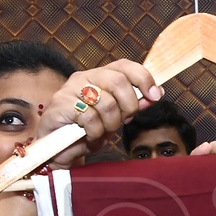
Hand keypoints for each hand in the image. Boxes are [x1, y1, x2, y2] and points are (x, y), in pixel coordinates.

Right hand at [38, 61, 161, 161]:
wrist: (58, 150)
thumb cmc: (87, 131)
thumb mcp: (116, 118)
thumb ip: (133, 105)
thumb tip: (156, 94)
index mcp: (98, 76)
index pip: (124, 66)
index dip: (143, 78)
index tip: (156, 96)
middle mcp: (84, 77)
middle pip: (118, 82)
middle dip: (128, 106)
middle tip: (123, 121)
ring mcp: (70, 89)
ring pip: (106, 103)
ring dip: (110, 124)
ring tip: (101, 131)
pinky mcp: (60, 104)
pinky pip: (90, 118)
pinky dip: (94, 132)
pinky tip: (88, 135)